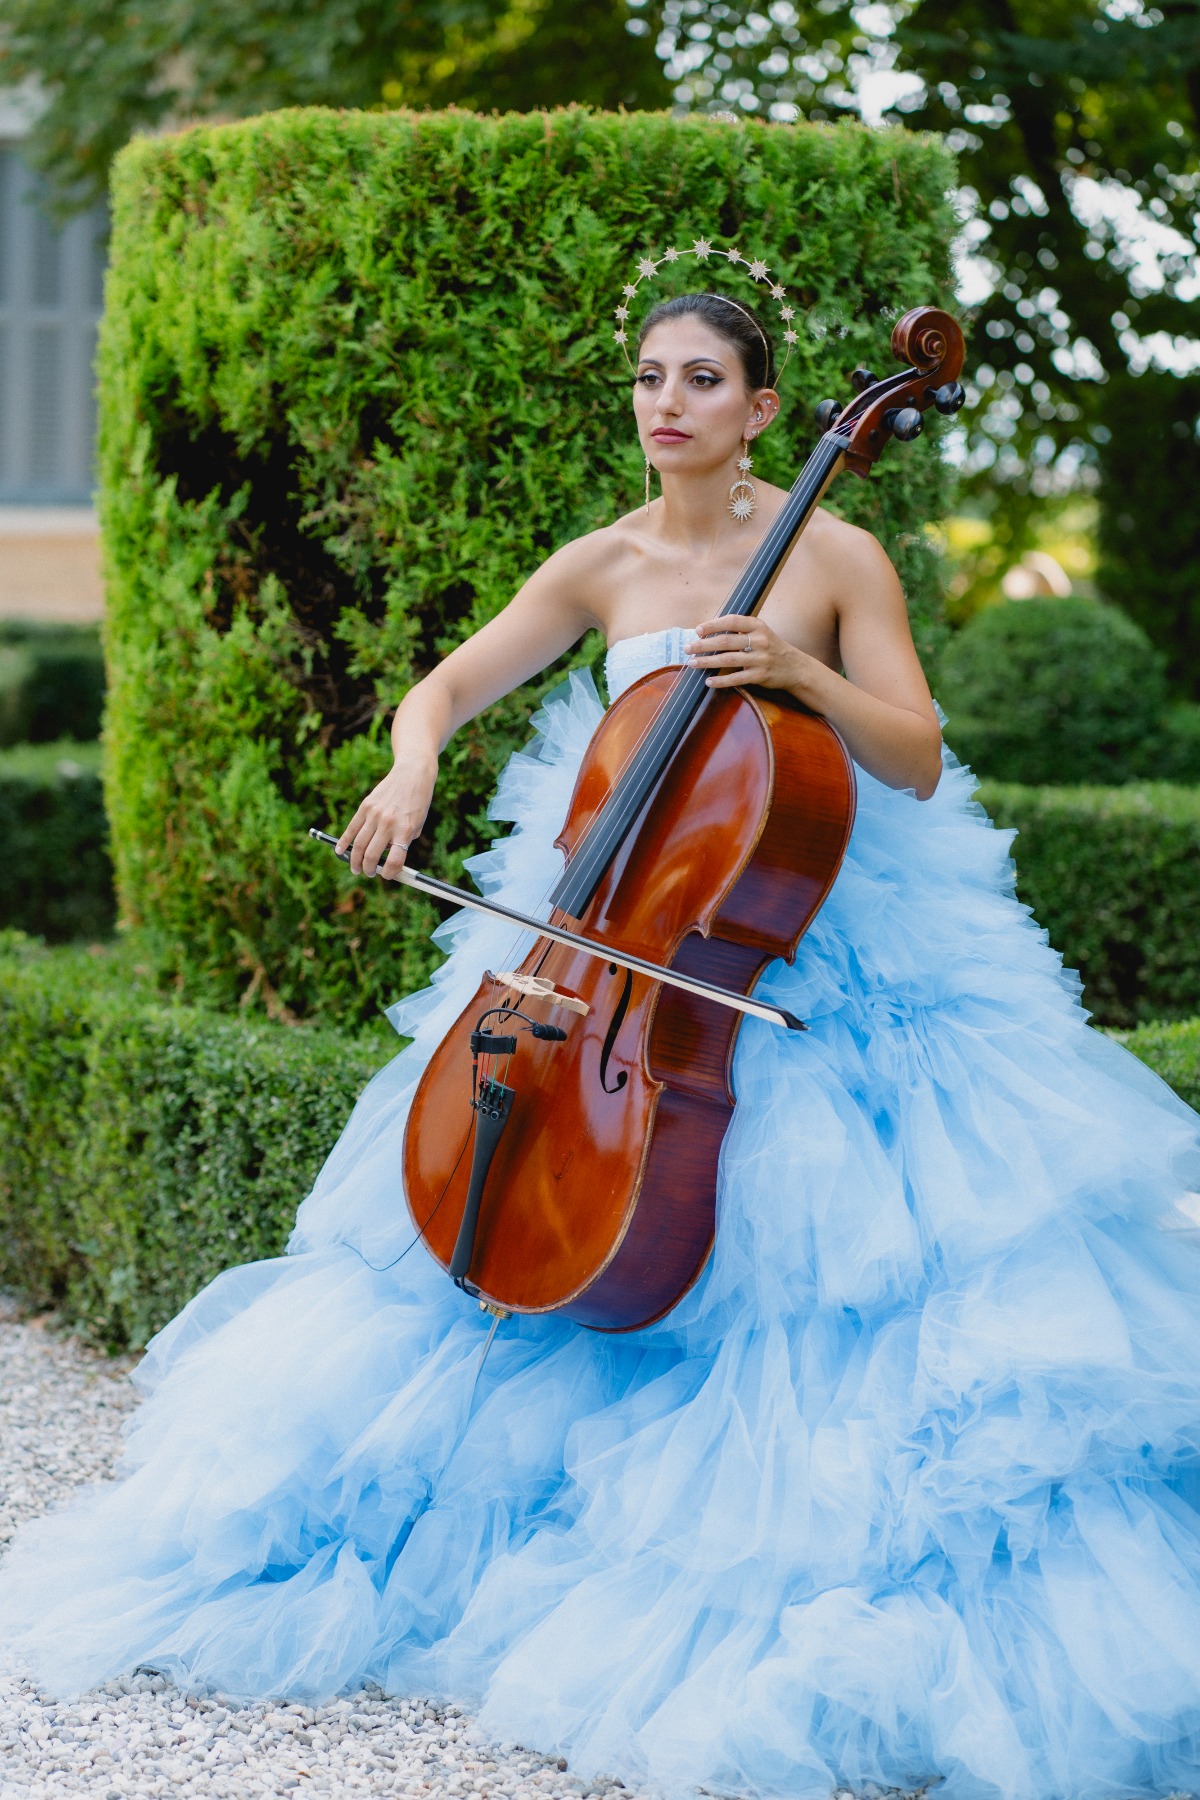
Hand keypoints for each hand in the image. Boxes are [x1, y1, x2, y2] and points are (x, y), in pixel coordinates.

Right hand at [336, 757, 435, 878]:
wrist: (412, 774)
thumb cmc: (417, 803)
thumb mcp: (417, 825)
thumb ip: (403, 842)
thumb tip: (387, 861)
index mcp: (405, 830)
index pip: (395, 860)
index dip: (390, 873)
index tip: (388, 875)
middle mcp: (388, 823)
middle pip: (372, 855)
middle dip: (370, 869)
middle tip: (370, 873)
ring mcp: (375, 814)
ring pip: (359, 844)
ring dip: (355, 860)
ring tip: (356, 868)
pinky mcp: (366, 806)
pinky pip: (352, 828)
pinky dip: (344, 842)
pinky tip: (340, 851)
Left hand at [685, 615, 803, 691]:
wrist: (794, 667)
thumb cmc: (770, 647)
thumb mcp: (759, 632)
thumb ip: (739, 630)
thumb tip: (707, 631)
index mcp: (758, 626)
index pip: (732, 621)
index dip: (713, 625)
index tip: (697, 630)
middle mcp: (760, 640)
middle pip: (726, 641)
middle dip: (703, 645)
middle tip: (687, 648)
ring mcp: (760, 659)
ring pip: (728, 660)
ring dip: (707, 662)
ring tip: (692, 663)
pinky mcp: (761, 675)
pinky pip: (737, 678)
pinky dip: (722, 681)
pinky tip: (709, 681)